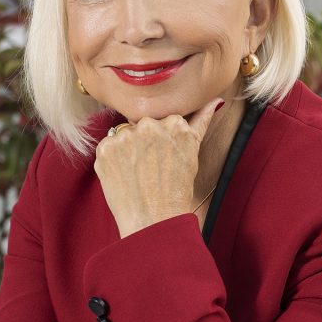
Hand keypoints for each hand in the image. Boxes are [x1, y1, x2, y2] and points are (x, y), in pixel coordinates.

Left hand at [94, 98, 221, 237]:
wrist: (153, 221)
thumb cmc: (177, 191)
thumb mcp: (192, 153)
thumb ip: (199, 122)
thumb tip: (216, 101)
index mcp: (175, 123)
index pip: (164, 120)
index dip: (163, 139)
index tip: (164, 157)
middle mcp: (150, 124)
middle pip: (143, 124)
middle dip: (145, 140)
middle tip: (150, 168)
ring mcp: (126, 135)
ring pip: (125, 133)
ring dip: (127, 148)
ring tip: (137, 174)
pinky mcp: (105, 148)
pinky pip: (107, 146)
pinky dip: (112, 159)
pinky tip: (124, 175)